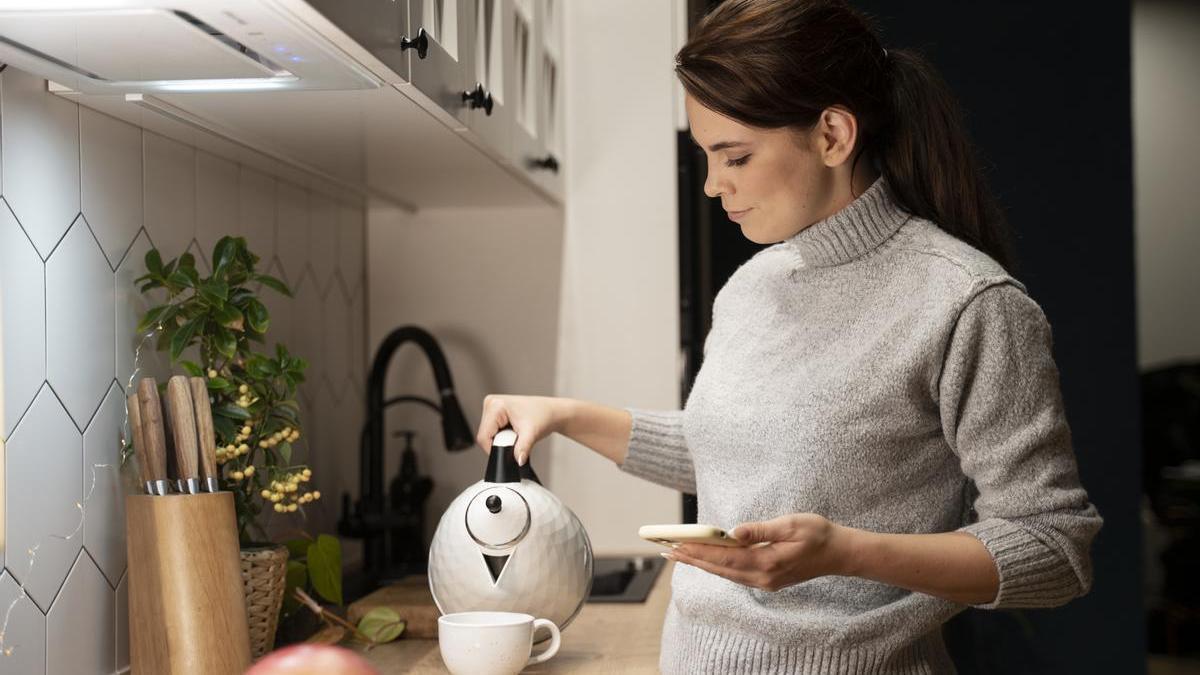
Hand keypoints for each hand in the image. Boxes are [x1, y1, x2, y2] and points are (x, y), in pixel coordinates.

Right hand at [476, 395, 565, 464]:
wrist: (552, 412)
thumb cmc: (544, 416)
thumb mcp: (532, 433)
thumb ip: (523, 448)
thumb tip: (518, 461)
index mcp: (496, 405)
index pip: (484, 435)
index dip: (493, 449)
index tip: (508, 453)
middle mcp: (491, 403)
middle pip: (485, 435)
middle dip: (499, 443)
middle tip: (516, 440)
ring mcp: (492, 406)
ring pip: (488, 434)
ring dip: (500, 440)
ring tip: (516, 435)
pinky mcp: (495, 411)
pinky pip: (492, 430)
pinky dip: (502, 436)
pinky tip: (513, 432)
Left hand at [668, 514, 853, 591]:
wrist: (839, 553)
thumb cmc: (818, 534)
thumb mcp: (792, 524)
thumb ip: (762, 529)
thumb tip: (734, 531)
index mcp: (768, 562)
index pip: (725, 557)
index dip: (699, 551)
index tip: (678, 544)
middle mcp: (763, 577)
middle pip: (720, 569)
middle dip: (692, 558)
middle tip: (667, 549)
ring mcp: (765, 581)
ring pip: (725, 574)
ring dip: (702, 563)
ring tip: (679, 553)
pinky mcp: (767, 579)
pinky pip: (735, 574)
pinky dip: (717, 566)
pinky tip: (706, 560)